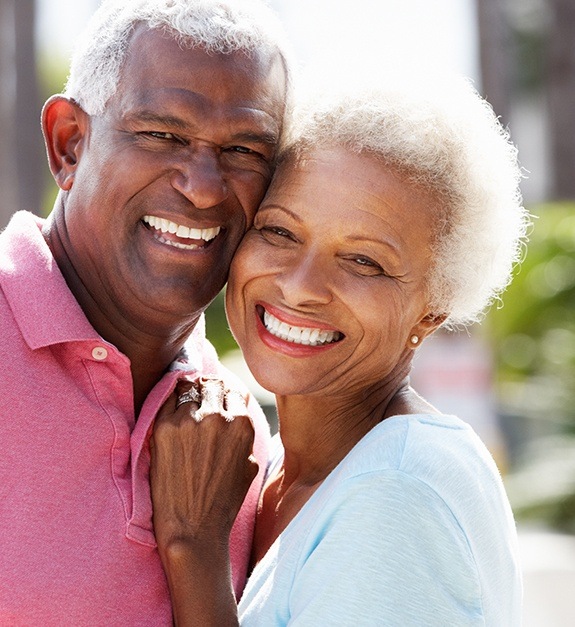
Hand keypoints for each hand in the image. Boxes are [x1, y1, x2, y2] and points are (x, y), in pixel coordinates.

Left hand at [150, 377, 258, 548]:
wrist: (193, 530)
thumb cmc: (223, 502)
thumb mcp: (249, 465)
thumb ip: (245, 435)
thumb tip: (236, 414)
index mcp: (242, 425)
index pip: (234, 390)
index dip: (226, 393)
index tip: (217, 396)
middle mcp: (217, 417)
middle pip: (212, 384)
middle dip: (208, 389)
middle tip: (199, 394)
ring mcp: (189, 420)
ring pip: (189, 387)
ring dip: (188, 392)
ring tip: (183, 399)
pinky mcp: (164, 428)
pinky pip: (167, 399)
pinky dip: (170, 400)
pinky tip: (170, 407)